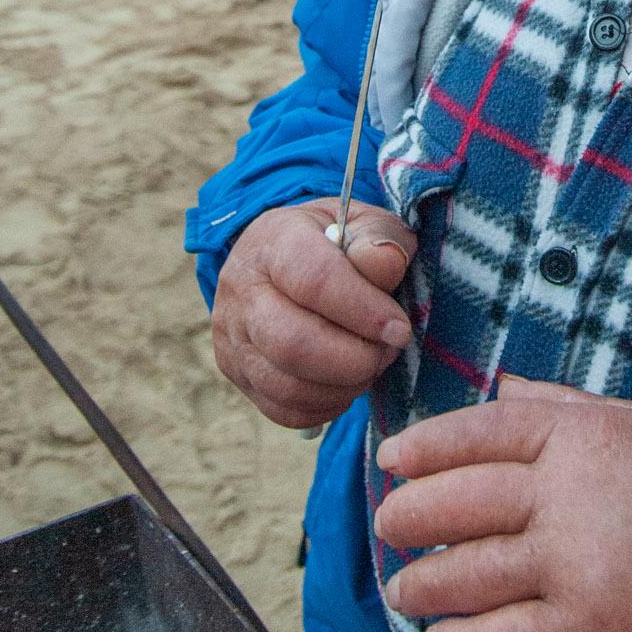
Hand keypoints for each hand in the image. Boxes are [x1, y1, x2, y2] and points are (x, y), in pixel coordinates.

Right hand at [212, 200, 415, 429]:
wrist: (281, 258)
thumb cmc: (332, 242)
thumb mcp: (361, 223)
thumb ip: (380, 237)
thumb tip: (386, 263)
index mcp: (273, 242)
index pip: (314, 280)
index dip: (363, 311)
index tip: (398, 329)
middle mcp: (242, 290)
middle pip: (293, 343)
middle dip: (354, 359)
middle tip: (388, 351)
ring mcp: (232, 336)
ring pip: (286, 385)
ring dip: (343, 386)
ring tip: (371, 365)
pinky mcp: (237, 373)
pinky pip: (283, 409)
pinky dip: (325, 406)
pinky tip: (346, 383)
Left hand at [375, 376, 631, 631]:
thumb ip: (565, 408)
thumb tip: (508, 390)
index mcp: (580, 435)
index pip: (481, 431)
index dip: (427, 446)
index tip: (392, 461)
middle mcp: (568, 493)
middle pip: (460, 501)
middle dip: (410, 517)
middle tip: (390, 527)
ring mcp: (574, 560)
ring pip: (469, 572)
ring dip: (424, 586)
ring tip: (406, 592)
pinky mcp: (587, 624)